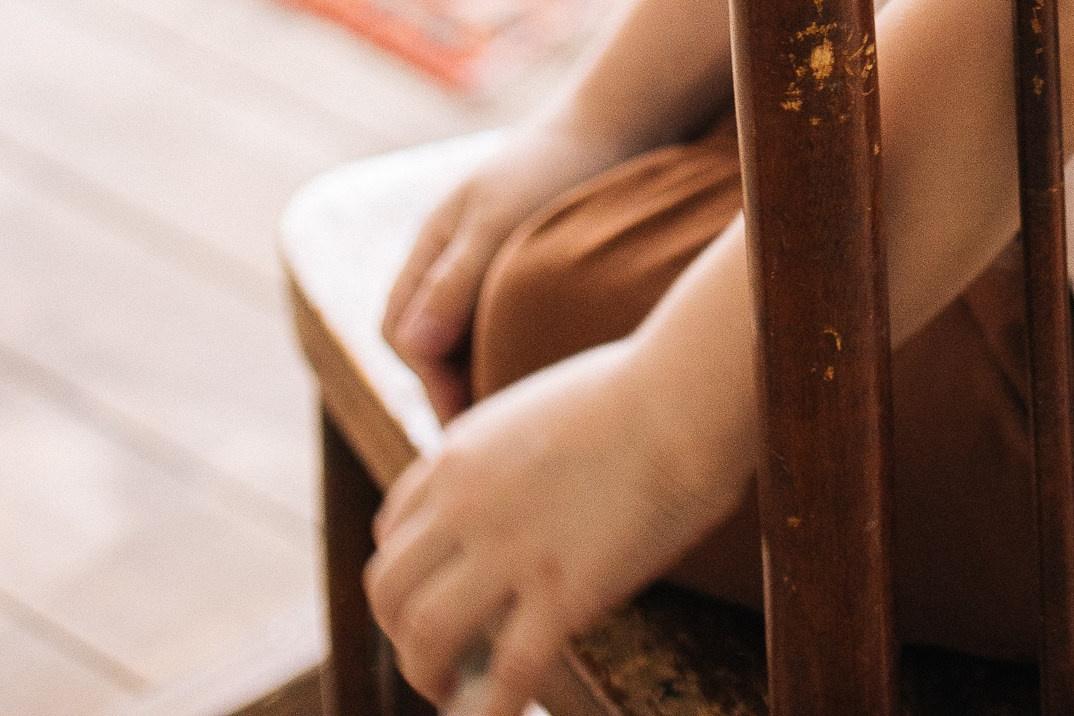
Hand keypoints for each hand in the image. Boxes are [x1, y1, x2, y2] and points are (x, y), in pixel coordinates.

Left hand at [366, 337, 739, 715]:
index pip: (393, 530)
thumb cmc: (638, 389)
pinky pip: (506, 675)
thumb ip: (507, 457)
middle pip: (388, 588)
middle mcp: (467, 502)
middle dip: (401, 633)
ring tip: (453, 694)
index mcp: (460, 453)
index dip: (409, 575)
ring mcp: (510, 549)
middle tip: (436, 655)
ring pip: (423, 635)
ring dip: (428, 675)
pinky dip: (490, 713)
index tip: (436, 597)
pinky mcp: (561, 592)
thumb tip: (516, 498)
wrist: (685, 393)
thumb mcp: (538, 408)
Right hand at [382, 120, 625, 418]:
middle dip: (450, 392)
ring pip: (461, 340)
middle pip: (427, 348)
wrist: (615, 123)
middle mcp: (447, 260)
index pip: (404, 338)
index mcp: (428, 248)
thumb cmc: (556, 164)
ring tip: (519, 420)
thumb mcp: (501, 221)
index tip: (470, 428)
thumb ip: (455, 280)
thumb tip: (411, 347)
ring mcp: (480, 264)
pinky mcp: (516, 271)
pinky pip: (496, 326)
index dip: (432, 386)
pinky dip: (507, 354)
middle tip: (493, 439)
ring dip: (478, 376)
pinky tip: (545, 377)